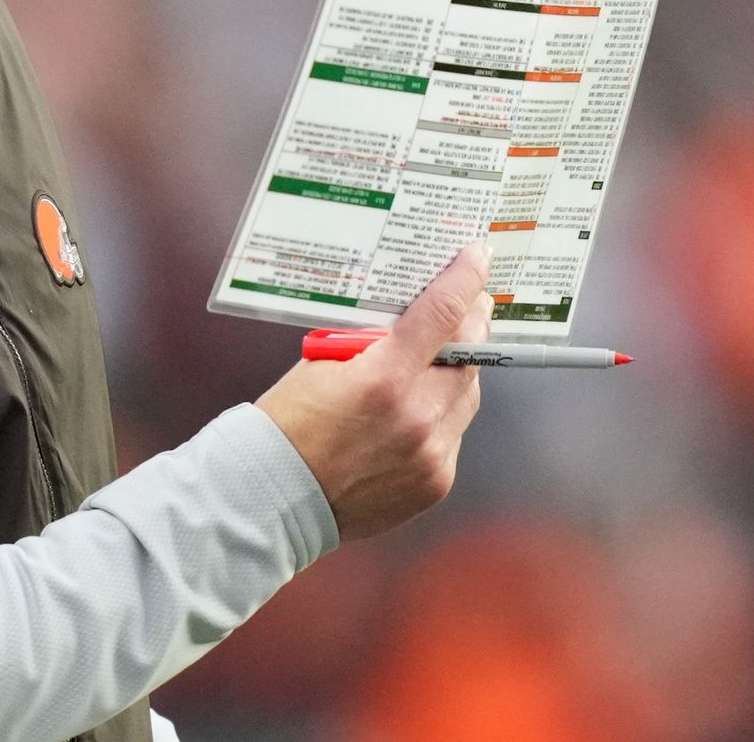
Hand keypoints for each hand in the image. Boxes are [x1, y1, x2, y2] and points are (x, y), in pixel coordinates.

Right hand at [255, 242, 490, 540]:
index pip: (442, 314)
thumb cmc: (290, 422)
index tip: (478, 258)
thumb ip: (374, 342)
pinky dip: (441, 416)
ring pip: (467, 395)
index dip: (464, 279)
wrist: (275, 496)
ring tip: (440, 359)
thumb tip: (412, 318)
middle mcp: (416, 415)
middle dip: (470, 325)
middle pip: (468, 354)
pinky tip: (418, 411)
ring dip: (458, 372)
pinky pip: (453, 434)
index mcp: (382, 377)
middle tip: (469, 304)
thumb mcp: (323, 362)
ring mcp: (431, 453)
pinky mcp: (436, 482)